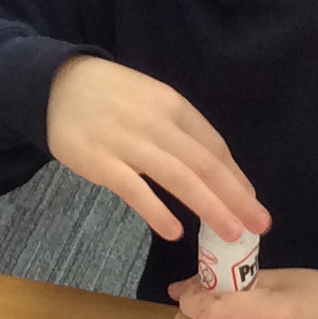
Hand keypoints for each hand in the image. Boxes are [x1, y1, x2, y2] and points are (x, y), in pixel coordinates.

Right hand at [45, 56, 270, 244]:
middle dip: (236, 197)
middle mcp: (157, 122)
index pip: (215, 146)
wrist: (57, 84)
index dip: (237, 178)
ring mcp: (128, 142)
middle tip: (259, 225)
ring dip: (209, 207)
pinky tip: (174, 232)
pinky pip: (134, 189)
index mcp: (174, 105)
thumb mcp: (154, 100)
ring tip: (231, 233)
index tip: (254, 204)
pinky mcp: (100, 161)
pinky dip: (156, 211)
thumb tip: (215, 171)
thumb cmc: (113, 96)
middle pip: (205, 164)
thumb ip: (181, 131)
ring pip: (178, 178)